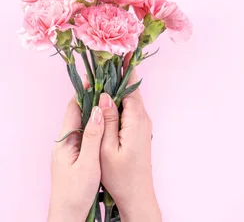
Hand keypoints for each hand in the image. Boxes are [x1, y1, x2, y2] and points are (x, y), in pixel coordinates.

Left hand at [48, 96, 104, 221]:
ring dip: (94, 113)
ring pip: (82, 125)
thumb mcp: (88, 163)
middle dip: (91, 99)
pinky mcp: (75, 158)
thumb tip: (97, 110)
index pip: (73, 109)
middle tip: (105, 85)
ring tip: (108, 99)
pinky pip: (85, 137)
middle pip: (78, 114)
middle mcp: (65, 142)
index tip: (95, 78)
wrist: (67, 214)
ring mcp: (69, 150)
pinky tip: (105, 126)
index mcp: (65, 141)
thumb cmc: (75, 192)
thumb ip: (92, 137)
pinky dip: (95, 128)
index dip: (83, 92)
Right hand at [98, 68, 161, 221]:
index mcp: (135, 120)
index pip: (130, 86)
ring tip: (101, 67)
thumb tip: (104, 96)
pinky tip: (103, 94)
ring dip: (115, 84)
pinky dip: (116, 98)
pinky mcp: (136, 130)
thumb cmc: (120, 176)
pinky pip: (125, 107)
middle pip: (129, 88)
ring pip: (127, 97)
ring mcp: (140, 124)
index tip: (119, 49)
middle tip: (103, 53)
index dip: (123, 67)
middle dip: (117, 71)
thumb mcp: (108, 148)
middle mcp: (141, 119)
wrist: (137, 195)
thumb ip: (107, 120)